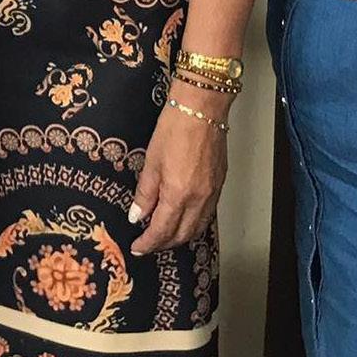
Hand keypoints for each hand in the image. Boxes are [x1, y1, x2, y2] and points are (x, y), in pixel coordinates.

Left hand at [129, 90, 227, 255]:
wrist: (201, 109)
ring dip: (180, 236)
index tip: (138, 248)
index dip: (148, 243)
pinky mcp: (219, 185)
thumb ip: (145, 193)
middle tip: (148, 244)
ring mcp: (213, 193)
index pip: (162, 230)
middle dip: (164, 244)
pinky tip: (183, 218)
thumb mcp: (151, 161)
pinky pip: (207, 215)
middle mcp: (199, 199)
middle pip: (182, 235)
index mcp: (179, 194)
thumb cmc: (175, 128)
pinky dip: (194, 223)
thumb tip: (137, 216)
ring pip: (197, 228)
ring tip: (163, 235)